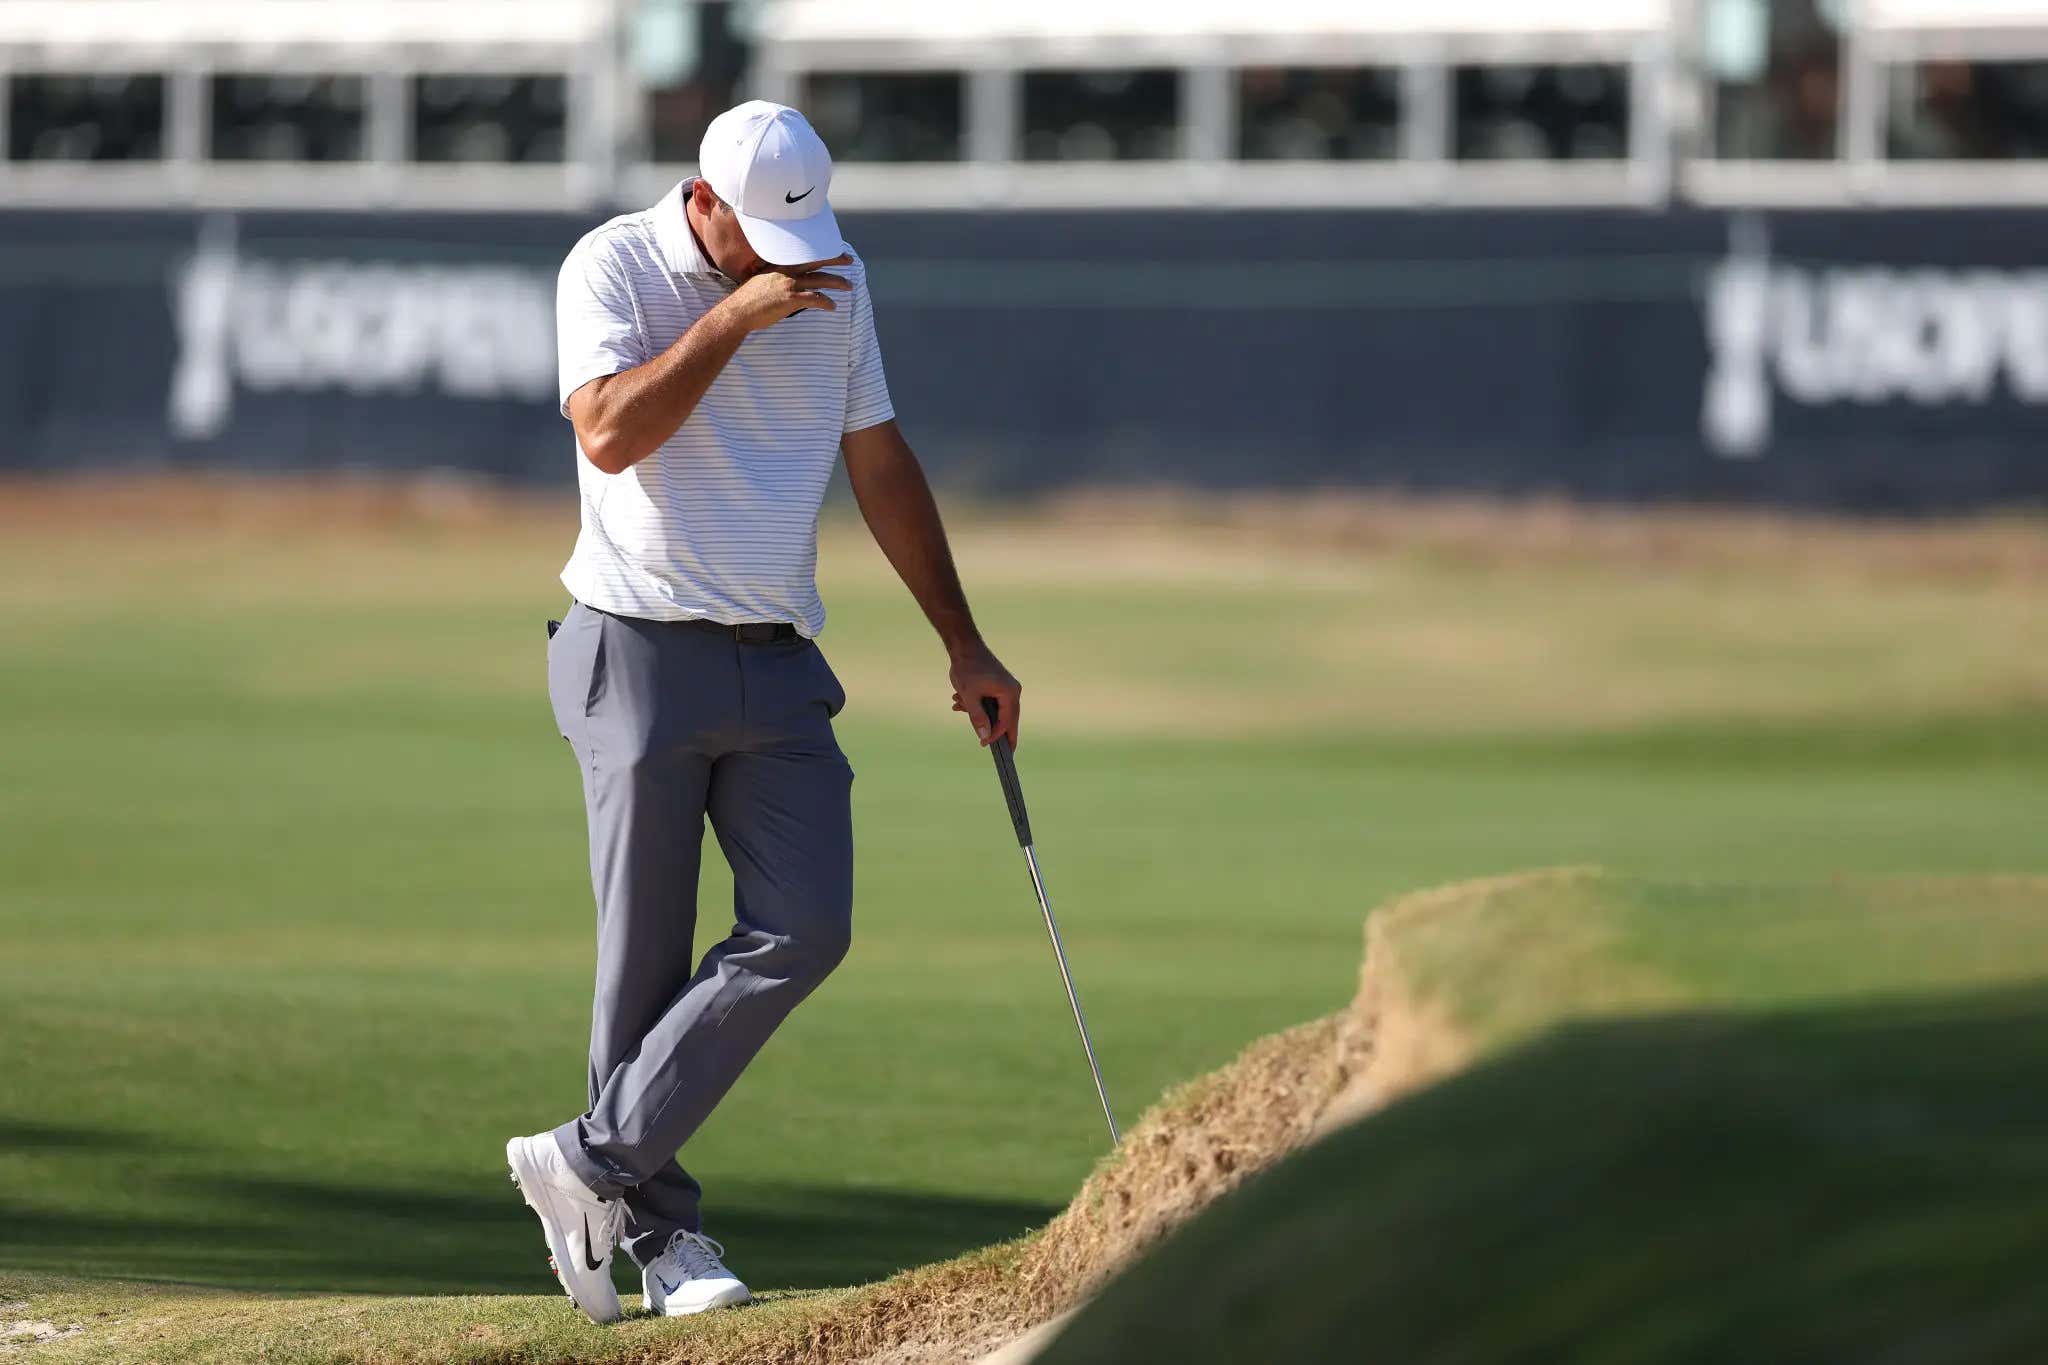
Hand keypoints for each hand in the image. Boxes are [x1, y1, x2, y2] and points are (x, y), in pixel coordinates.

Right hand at [720, 255, 852, 331]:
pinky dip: (826, 302)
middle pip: (816, 260)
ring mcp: (788, 283)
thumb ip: (776, 279)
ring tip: (849, 286)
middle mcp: (785, 270)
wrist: (737, 312)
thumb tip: (787, 284)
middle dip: (835, 258)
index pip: (803, 253)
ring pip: (820, 279)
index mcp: (778, 264)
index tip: (831, 249)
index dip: (819, 251)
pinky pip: (815, 298)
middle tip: (849, 259)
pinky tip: (833, 306)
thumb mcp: (761, 281)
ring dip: (837, 282)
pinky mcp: (790, 298)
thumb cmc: (747, 300)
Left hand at [949, 642, 1021, 748]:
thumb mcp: (970, 696)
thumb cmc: (967, 668)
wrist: (964, 646)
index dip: (996, 736)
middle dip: (990, 727)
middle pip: (1007, 718)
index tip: (983, 744)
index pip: (1007, 722)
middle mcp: (1013, 690)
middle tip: (986, 744)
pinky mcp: (999, 684)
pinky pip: (991, 700)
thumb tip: (984, 737)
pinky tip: (959, 700)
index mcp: (1010, 693)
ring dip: (977, 711)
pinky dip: (977, 703)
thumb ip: (978, 718)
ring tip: (958, 704)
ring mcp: (1007, 687)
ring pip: (996, 709)